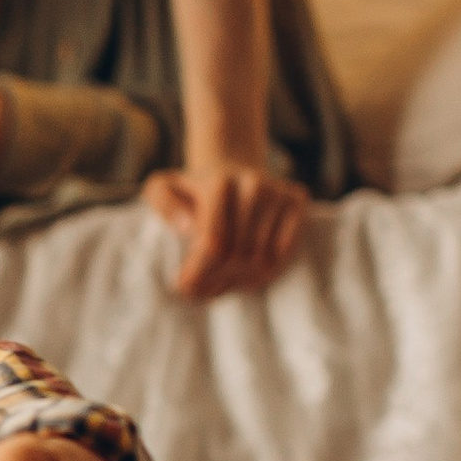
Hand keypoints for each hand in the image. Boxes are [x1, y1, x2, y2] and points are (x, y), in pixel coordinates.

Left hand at [143, 161, 307, 300]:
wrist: (231, 168)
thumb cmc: (193, 188)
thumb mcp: (162, 188)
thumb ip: (163, 204)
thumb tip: (187, 228)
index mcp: (219, 182)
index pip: (214, 242)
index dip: (200, 272)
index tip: (185, 287)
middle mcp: (253, 184)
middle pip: (239, 253)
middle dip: (217, 281)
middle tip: (201, 292)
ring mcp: (279, 193)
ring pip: (263, 258)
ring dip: (239, 282)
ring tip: (220, 287)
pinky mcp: (297, 200)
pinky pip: (284, 252)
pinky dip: (265, 273)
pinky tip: (246, 278)